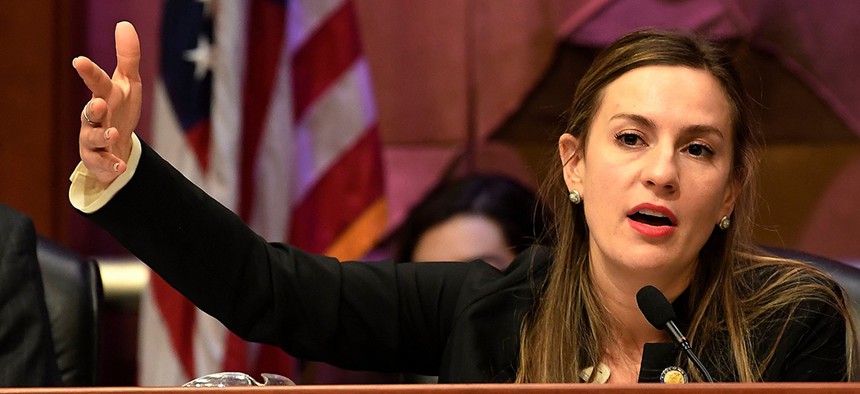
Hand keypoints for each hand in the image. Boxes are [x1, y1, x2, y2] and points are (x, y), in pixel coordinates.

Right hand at [72, 21, 141, 185]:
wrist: (118, 144)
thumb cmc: (121, 108)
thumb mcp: (129, 83)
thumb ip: (128, 57)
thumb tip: (125, 24)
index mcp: (104, 95)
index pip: (97, 81)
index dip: (88, 72)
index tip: (79, 61)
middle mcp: (94, 117)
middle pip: (90, 111)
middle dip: (93, 108)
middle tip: (98, 104)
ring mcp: (93, 138)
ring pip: (92, 137)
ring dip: (102, 135)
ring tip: (114, 133)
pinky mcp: (97, 159)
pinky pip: (102, 162)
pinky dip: (112, 164)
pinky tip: (121, 166)